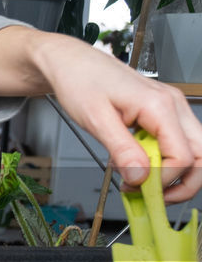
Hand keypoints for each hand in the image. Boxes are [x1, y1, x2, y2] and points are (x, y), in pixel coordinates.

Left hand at [32, 35, 201, 202]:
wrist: (72, 64)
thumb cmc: (81, 82)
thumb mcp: (96, 120)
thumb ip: (121, 150)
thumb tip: (140, 179)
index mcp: (160, 106)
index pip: (183, 156)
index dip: (164, 180)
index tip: (136, 189)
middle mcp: (174, 106)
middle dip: (184, 183)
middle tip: (153, 197)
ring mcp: (172, 109)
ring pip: (196, 151)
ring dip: (177, 175)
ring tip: (144, 184)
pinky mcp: (164, 114)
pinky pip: (178, 143)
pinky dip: (167, 162)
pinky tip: (141, 168)